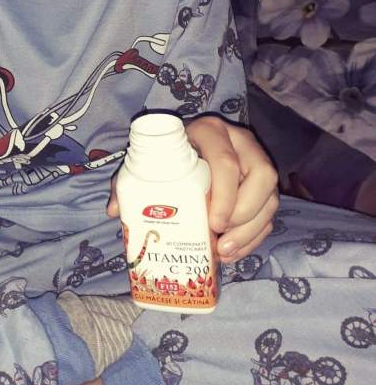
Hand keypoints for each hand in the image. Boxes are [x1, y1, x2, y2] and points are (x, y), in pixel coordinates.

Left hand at [107, 116, 278, 262]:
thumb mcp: (146, 162)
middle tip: (219, 238)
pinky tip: (233, 252)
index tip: (212, 223)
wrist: (183, 148)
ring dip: (250, 231)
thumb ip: (128, 182)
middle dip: (244, 215)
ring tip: (224, 252)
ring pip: (270, 197)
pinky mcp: (262, 186)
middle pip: (262, 177)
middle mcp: (241, 143)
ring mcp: (256, 163)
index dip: (225, 194)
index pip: (226, 161)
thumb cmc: (163, 155)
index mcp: (210, 131)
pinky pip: (269, 213)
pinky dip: (253, 237)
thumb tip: (114, 210)